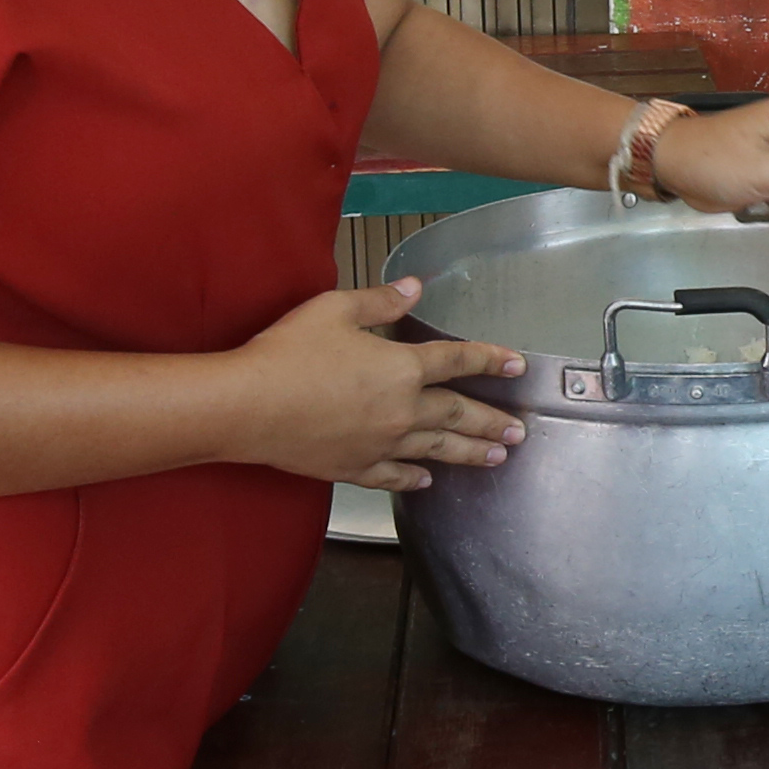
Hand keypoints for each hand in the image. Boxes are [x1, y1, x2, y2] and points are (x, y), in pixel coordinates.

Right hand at [235, 280, 524, 491]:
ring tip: (497, 458)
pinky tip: (428, 480)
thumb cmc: (289, 351)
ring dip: (470, 454)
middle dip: (492, 421)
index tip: (516, 365)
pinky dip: (415, 478)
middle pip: (457, 415)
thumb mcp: (335, 310)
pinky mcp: (354, 468)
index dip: (489, 359)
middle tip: (520, 431)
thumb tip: (415, 288)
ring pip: (437, 450)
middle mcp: (401, 410)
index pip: (457, 361)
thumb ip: (381, 301)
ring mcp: (380, 445)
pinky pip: (394, 476)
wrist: (249, 406)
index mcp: (401, 367)